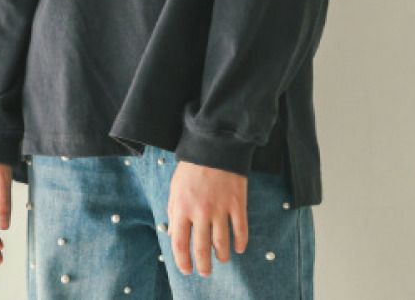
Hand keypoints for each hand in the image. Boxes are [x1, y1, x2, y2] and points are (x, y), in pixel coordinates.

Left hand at [167, 160, 248, 276]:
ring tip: (221, 259)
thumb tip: (174, 234)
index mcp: (182, 207)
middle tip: (205, 271)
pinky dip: (240, 243)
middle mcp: (201, 212)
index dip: (183, 261)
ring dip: (221, 257)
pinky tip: (238, 248)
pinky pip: (241, 230)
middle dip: (203, 266)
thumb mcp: (175, 186)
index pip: (180, 244)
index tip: (187, 269)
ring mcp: (221, 208)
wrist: (215, 143)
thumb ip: (173, 210)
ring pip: (221, 244)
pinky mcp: (237, 203)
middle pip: (201, 250)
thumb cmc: (193, 165)